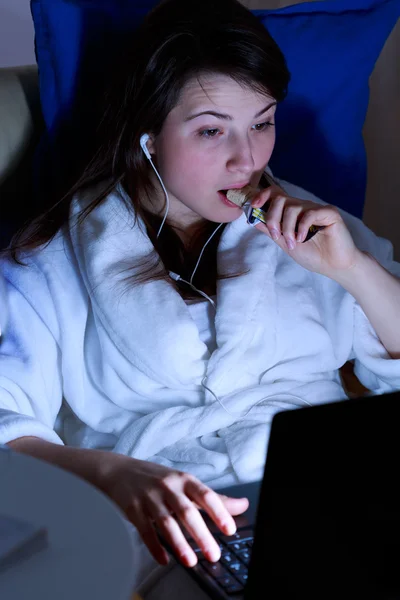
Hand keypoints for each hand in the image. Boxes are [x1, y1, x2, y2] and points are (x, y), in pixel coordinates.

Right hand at [98, 453, 248, 566]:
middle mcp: (168, 487)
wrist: (120, 471)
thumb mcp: (185, 483)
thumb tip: (242, 505)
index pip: (206, 495)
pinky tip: (164, 559)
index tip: (230, 530)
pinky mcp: (133, 509)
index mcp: (184, 480)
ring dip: (179, 543)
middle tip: (213, 554)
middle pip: (187, 512)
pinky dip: (155, 546)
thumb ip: (213, 498)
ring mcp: (150, 497)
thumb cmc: (158, 479)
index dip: (219, 512)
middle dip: (202, 534)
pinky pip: (145, 530)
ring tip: (190, 561)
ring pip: (166, 523)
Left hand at [251, 184, 361, 277]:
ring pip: (293, 206)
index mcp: (293, 212)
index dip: (262, 196)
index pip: (276, 194)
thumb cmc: (313, 255)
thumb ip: (271, 230)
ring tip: (293, 243)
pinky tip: (302, 239)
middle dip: (273, 217)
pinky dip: (301, 227)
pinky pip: (310, 213)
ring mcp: (316, 208)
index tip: (253, 206)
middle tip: (277, 236)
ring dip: (287, 227)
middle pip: (280, 198)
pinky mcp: (330, 213)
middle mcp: (304, 207)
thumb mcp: (285, 243)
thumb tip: (252, 219)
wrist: (334, 266)